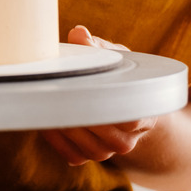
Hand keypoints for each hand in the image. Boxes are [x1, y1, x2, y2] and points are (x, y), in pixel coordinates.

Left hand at [41, 25, 157, 166]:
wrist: (120, 106)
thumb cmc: (120, 79)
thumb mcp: (117, 59)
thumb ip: (98, 47)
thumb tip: (79, 34)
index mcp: (143, 113)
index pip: (132, 119)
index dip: (109, 107)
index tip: (89, 90)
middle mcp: (128, 139)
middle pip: (108, 136)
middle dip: (82, 115)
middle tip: (59, 93)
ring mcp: (108, 151)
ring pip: (90, 149)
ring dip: (67, 128)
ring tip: (50, 104)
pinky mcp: (88, 156)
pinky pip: (73, 155)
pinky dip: (57, 140)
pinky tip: (46, 119)